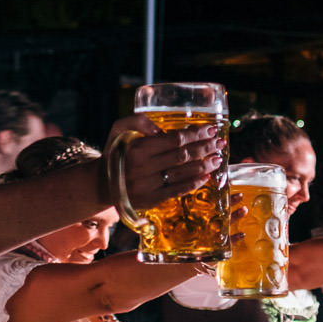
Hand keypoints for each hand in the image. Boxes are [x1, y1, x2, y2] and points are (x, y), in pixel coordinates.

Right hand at [107, 115, 224, 211]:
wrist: (102, 183)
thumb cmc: (116, 153)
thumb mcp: (119, 130)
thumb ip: (138, 121)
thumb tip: (160, 128)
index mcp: (138, 148)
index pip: (174, 140)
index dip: (195, 134)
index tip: (211, 129)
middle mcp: (143, 168)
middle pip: (182, 156)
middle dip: (205, 148)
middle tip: (219, 142)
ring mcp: (148, 185)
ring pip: (182, 174)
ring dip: (204, 166)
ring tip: (217, 158)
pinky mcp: (151, 200)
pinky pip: (177, 191)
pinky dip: (193, 183)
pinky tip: (206, 176)